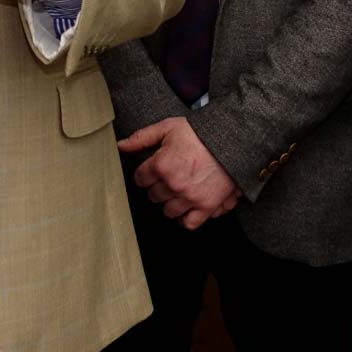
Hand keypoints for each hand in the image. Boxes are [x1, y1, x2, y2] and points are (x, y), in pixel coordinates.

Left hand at [118, 116, 238, 229]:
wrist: (231, 139)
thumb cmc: (199, 133)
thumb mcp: (168, 127)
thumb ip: (142, 138)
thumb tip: (120, 146)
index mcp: (160, 165)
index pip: (140, 179)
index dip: (145, 173)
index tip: (153, 169)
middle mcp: (173, 184)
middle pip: (153, 195)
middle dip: (157, 187)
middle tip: (168, 177)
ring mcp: (190, 197)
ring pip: (168, 211)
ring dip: (170, 202)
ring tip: (177, 191)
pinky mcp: (206, 206)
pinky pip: (189, 223)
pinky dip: (186, 219)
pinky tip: (186, 209)